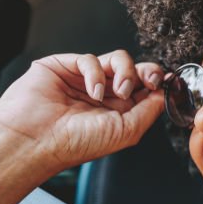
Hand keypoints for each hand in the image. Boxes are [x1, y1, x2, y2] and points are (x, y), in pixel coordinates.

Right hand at [0, 50, 167, 173]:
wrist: (38, 140)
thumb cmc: (77, 143)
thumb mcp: (127, 131)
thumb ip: (149, 110)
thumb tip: (164, 93)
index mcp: (118, 112)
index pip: (144, 89)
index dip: (156, 82)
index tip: (164, 83)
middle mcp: (103, 95)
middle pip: (135, 70)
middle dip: (146, 72)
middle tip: (149, 80)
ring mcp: (84, 80)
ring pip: (117, 59)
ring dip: (125, 71)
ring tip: (120, 90)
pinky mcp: (64, 67)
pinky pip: (90, 59)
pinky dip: (96, 72)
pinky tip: (93, 91)